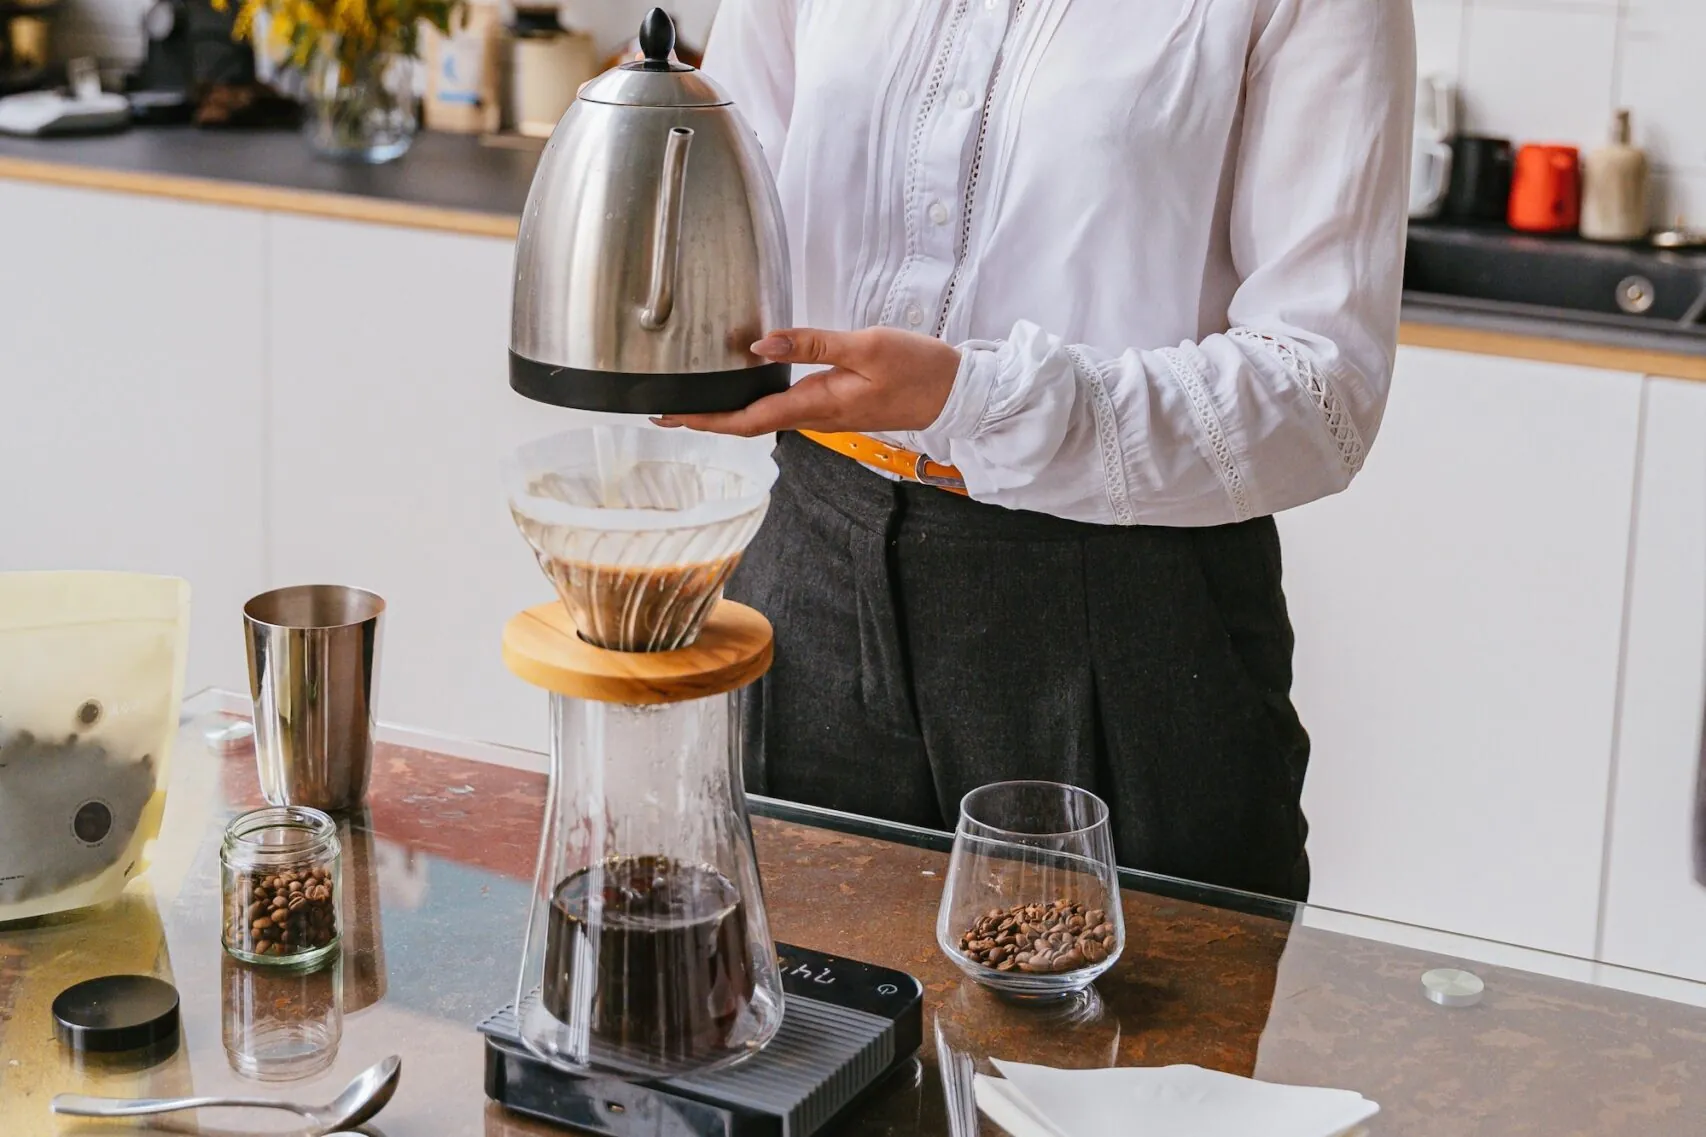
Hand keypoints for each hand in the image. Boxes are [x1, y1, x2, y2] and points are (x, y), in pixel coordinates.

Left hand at [654, 327, 961, 437]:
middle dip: (707, 419)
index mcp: (817, 404)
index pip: (748, 420)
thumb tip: (761, 343)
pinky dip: (756, 403)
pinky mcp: (834, 406)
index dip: (705, 420)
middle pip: (749, 423)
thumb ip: (812, 343)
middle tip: (667, 410)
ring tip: (696, 400)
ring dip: (729, 413)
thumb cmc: (918, 370)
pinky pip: (785, 408)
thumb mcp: (866, 345)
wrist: (954, 393)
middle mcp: (816, 416)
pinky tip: (745, 388)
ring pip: (765, 417)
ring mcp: (824, 414)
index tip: (670, 417)